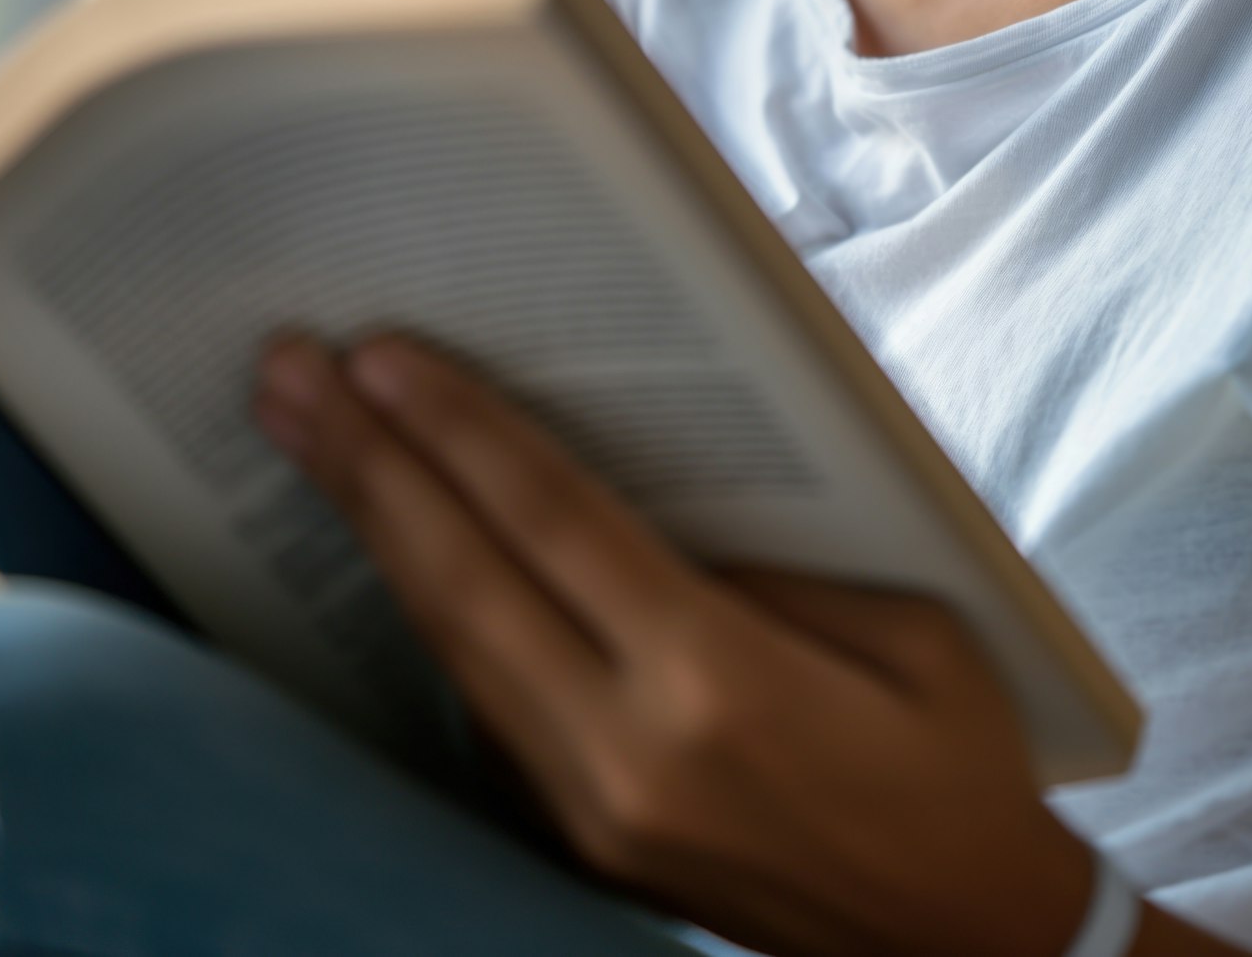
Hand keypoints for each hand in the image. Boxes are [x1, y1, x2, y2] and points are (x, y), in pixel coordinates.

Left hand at [253, 330, 1092, 956]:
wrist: (964, 950)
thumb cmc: (959, 770)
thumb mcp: (904, 631)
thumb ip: (764, 562)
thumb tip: (639, 498)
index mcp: (718, 683)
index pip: (553, 523)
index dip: (459, 432)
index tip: (379, 355)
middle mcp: (628, 754)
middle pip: (464, 582)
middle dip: (366, 466)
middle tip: (287, 374)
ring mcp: (591, 814)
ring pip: (453, 648)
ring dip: (373, 531)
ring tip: (301, 439)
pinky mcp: (582, 846)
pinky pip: (482, 711)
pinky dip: (427, 615)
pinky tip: (384, 548)